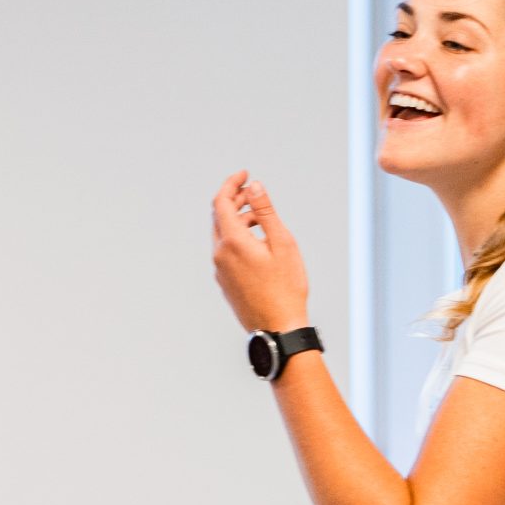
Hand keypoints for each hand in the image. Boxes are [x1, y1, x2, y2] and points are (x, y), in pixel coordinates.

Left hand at [210, 171, 309, 334]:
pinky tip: (256, 243)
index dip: (232, 184)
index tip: (245, 175)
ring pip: (221, 234)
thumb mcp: (282, 244)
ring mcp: (220, 271)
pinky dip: (236, 238)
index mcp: (232, 242)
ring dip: (237, 220)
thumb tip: (254, 187)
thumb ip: (266, 212)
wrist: (278, 329)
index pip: (221, 202)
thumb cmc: (286, 288)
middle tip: (253, 193)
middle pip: (218, 216)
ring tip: (260, 220)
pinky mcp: (225, 282)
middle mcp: (220, 255)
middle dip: (234, 199)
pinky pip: (225, 251)